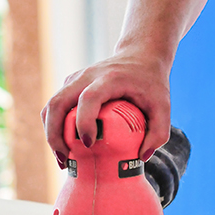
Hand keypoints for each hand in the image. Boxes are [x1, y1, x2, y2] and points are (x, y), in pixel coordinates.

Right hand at [41, 53, 170, 167]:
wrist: (140, 55)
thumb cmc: (151, 82)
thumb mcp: (163, 105)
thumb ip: (159, 132)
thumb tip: (141, 157)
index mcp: (109, 78)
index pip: (88, 98)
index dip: (84, 122)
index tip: (89, 144)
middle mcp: (87, 76)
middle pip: (58, 103)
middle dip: (56, 135)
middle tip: (65, 160)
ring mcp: (75, 79)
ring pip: (51, 106)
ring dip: (51, 133)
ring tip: (63, 158)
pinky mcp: (70, 85)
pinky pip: (55, 107)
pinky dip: (54, 127)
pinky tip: (65, 146)